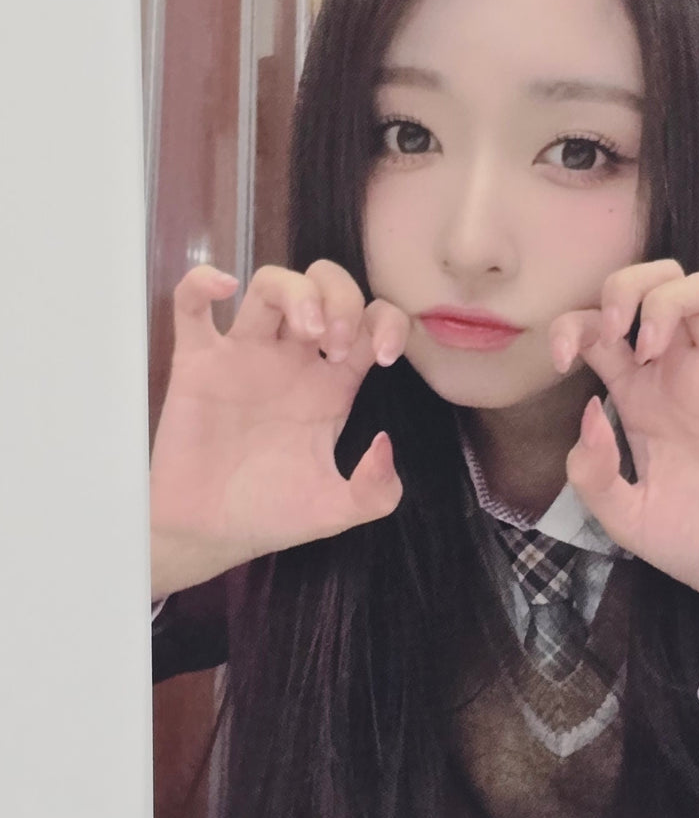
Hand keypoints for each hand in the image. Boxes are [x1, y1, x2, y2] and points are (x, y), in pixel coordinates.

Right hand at [150, 261, 408, 598]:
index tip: (385, 358)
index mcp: (332, 385)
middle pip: (325, 286)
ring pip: (270, 284)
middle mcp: (292, 360)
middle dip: (342, 299)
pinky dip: (201, 282)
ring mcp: (243, 355)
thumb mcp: (338, 510)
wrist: (209, 535)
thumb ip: (377, 490)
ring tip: (307, 332)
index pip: (371, 322)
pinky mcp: (197, 362)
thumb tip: (384, 443)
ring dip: (296, 291)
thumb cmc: (270, 515)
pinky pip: (191, 305)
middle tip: (337, 345)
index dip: (388, 323)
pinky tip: (223, 286)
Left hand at [550, 262, 698, 649]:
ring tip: (657, 346)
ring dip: (673, 297)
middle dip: (626, 288)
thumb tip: (591, 411)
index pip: (598, 329)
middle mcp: (683, 376)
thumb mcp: (624, 520)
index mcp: (640, 398)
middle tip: (616, 332)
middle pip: (654, 287)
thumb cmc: (695, 546)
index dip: (571, 325)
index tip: (563, 361)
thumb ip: (593, 474)